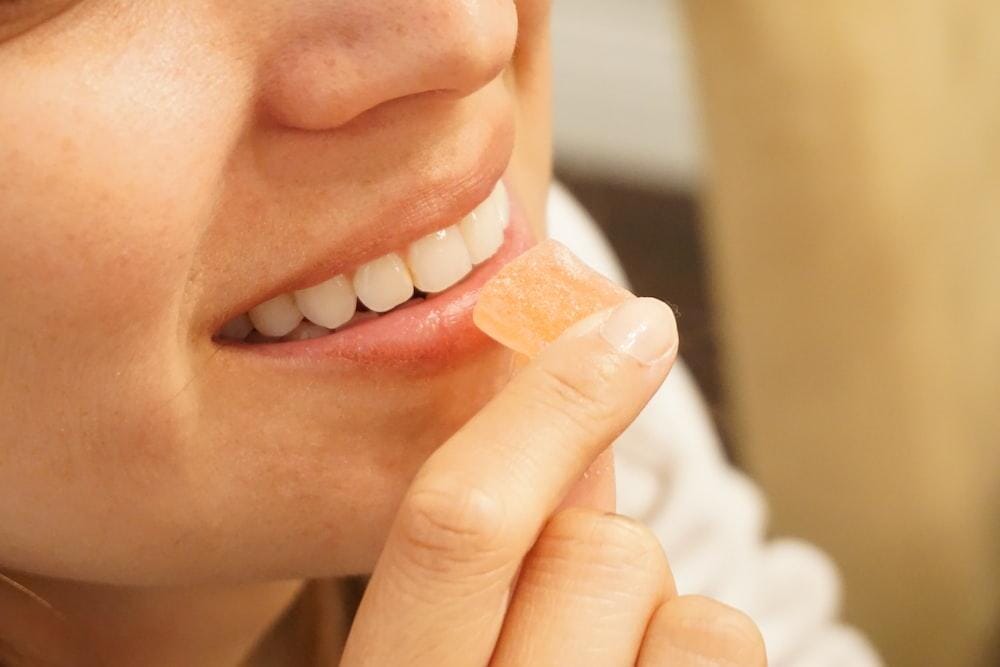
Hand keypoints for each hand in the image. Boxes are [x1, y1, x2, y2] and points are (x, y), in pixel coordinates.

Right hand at [341, 298, 765, 665]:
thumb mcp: (426, 649)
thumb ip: (485, 546)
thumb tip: (574, 416)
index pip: (457, 526)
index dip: (545, 405)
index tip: (630, 325)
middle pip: (597, 550)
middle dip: (596, 545)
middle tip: (565, 606)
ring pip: (688, 609)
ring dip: (655, 617)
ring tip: (602, 666)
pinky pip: (726, 649)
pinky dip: (698, 660)